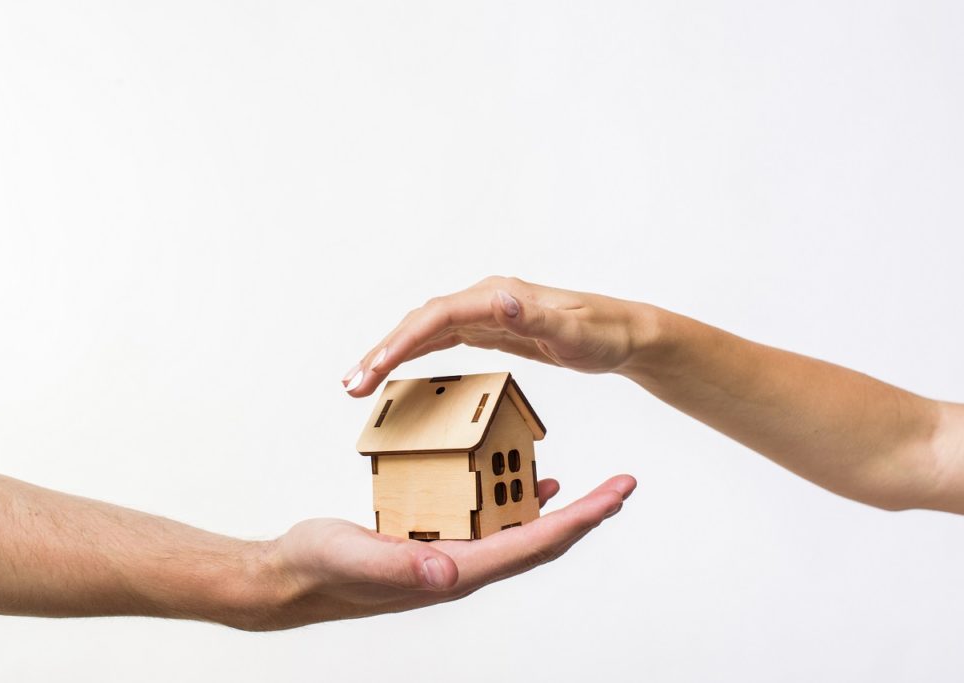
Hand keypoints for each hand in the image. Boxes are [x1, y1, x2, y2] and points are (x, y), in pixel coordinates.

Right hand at [240, 474, 635, 629]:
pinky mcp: (433, 538)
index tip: (616, 494)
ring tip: (589, 489)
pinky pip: (487, 520)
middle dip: (586, 515)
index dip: (581, 519)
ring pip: (519, 531)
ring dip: (557, 512)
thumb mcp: (360, 558)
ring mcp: (450, 553)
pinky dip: (512, 500)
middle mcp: (463, 565)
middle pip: (541, 540)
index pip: (534, 544)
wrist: (292, 576)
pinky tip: (521, 482)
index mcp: (457, 570)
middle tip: (621, 487)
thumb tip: (450, 573)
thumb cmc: (322, 568)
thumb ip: (404, 566)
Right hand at [342, 276, 655, 396]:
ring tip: (358, 382)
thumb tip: (500, 299)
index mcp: (498, 297)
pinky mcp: (491, 330)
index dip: (401, 342)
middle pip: (421, 323)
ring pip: (426, 331)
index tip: (374, 367)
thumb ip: (537, 319)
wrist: (624, 333)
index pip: (437, 317)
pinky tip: (396, 371)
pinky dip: (415, 355)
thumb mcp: (575, 332)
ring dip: (391, 354)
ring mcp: (486, 313)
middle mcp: (487, 299)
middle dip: (383, 351)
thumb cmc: (603, 334)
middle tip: (351, 384)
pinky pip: (442, 340)